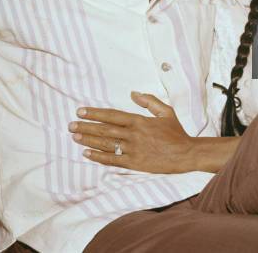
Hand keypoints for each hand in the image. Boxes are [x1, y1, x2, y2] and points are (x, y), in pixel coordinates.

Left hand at [68, 92, 192, 172]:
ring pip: (106, 144)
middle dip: (86, 126)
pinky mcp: (134, 163)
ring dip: (89, 140)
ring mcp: (133, 150)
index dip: (95, 113)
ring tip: (75, 137)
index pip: (112, 116)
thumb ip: (149, 101)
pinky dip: (99, 157)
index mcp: (139, 121)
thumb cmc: (176, 132)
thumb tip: (133, 93)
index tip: (81, 111)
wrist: (186, 154)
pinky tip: (87, 153)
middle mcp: (133, 135)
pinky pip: (113, 160)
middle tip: (71, 125)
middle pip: (105, 130)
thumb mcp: (166, 111)